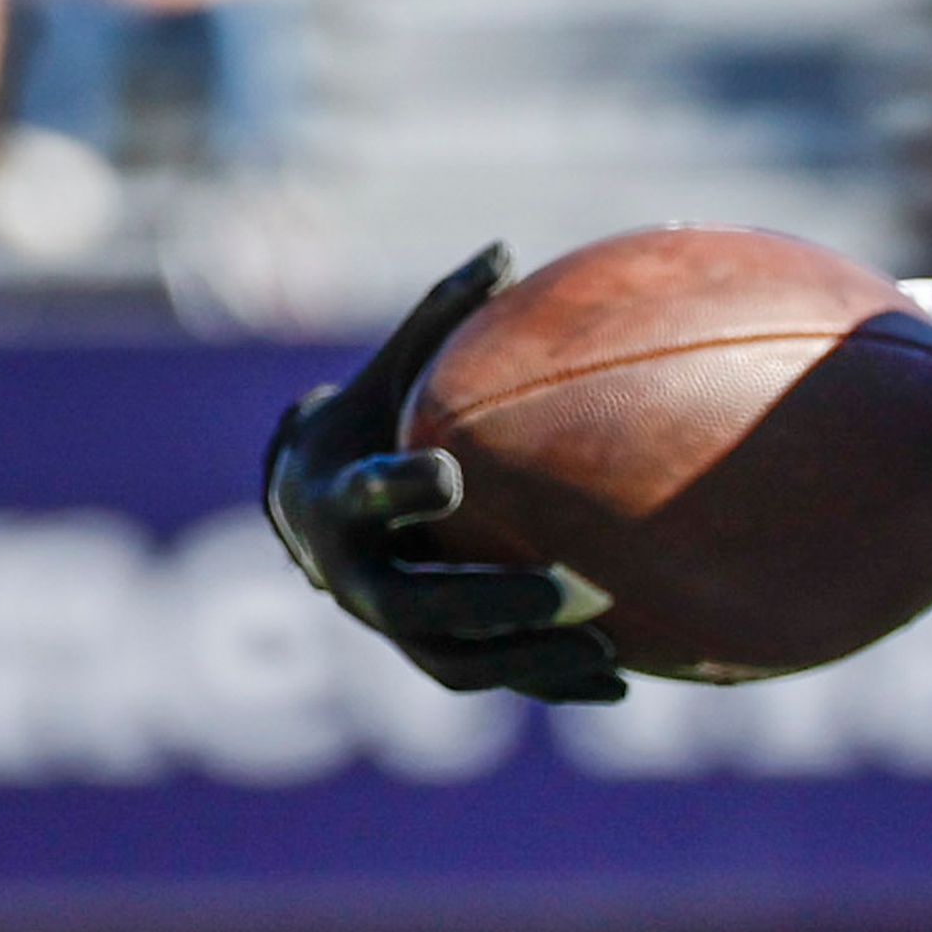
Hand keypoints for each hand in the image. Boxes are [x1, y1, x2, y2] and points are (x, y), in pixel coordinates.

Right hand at [263, 245, 625, 702]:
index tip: (448, 475)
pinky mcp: (424, 653)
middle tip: (575, 590)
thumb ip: (440, 321)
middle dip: (492, 600)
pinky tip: (620, 684)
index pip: (363, 495)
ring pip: (450, 661)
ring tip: (608, 650)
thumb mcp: (392, 373)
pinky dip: (546, 684)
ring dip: (529, 662)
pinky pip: (486, 679)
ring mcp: (386, 624)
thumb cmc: (373, 420)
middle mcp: (352, 571)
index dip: (399, 490)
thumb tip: (504, 247)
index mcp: (334, 493)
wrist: (311, 509)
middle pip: (415, 601)